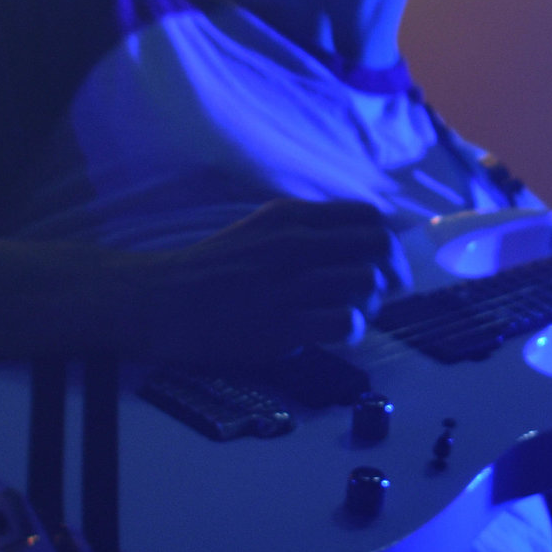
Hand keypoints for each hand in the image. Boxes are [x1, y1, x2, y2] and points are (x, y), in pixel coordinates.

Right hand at [107, 199, 406, 365]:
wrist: (159, 300)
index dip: (386, 243)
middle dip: (392, 274)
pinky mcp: (282, 325)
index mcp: (291, 216)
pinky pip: (346, 322)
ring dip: (371, 305)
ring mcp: (288, 284)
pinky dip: (350, 331)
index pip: (369, 217)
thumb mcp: (260, 229)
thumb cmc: (213, 269)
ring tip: (352, 316)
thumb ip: (308, 230)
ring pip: (368, 284)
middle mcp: (294, 243)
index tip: (383, 264)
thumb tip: (362, 244)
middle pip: (380, 247)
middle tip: (383, 295)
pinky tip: (331, 334)